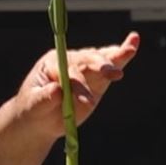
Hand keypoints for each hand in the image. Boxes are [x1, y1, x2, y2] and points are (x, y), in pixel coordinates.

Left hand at [14, 31, 139, 134]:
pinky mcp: (97, 79)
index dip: (79, 84)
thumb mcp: (33, 106)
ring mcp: (85, 69)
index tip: (86, 102)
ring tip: (130, 50)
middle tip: (112, 75)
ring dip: (115, 57)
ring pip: (100, 60)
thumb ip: (43, 99)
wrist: (40, 119)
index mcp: (52, 63)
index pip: (68, 71)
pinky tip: (132, 45)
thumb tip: (56, 91)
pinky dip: (121, 57)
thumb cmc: (33, 110)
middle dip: (100, 67)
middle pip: (87, 61)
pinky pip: (110, 66)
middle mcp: (70, 61)